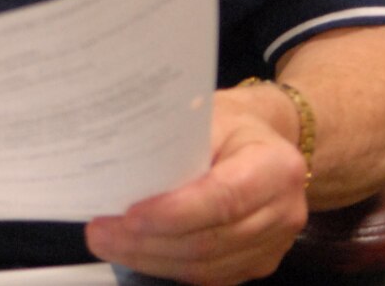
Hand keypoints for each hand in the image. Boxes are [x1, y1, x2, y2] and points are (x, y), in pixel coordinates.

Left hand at [85, 88, 307, 285]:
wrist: (265, 142)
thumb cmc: (230, 123)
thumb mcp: (207, 114)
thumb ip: (175, 141)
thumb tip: (119, 164)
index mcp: (277, 167)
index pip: (223, 198)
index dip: (175, 213)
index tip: (130, 215)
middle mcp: (285, 211)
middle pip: (212, 240)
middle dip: (149, 242)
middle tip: (100, 233)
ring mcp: (275, 244)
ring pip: (208, 267)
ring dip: (151, 260)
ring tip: (108, 243)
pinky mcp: (259, 262)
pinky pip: (211, 277)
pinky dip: (168, 268)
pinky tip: (135, 254)